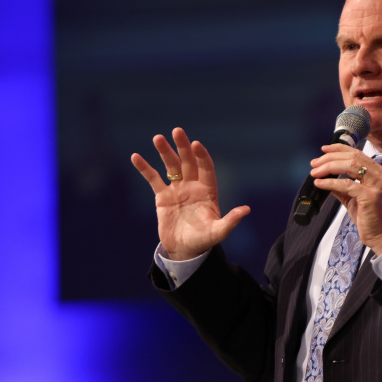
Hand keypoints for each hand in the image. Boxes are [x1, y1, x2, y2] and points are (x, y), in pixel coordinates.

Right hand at [130, 127, 248, 260]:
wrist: (184, 250)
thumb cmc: (203, 241)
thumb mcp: (218, 232)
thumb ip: (231, 221)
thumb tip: (246, 209)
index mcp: (208, 191)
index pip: (206, 168)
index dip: (201, 156)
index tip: (195, 144)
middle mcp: (193, 186)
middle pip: (188, 162)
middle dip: (183, 147)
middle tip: (177, 131)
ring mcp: (177, 189)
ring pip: (171, 166)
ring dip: (165, 152)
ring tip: (158, 138)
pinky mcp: (162, 196)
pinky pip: (153, 178)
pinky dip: (145, 168)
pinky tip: (135, 157)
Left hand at [310, 144, 381, 253]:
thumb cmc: (372, 218)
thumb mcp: (354, 198)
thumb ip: (343, 187)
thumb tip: (326, 178)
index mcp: (380, 173)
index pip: (358, 154)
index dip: (339, 149)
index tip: (324, 150)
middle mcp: (381, 175)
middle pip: (353, 157)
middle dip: (330, 158)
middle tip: (315, 163)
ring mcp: (377, 185)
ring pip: (350, 166)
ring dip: (329, 167)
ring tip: (315, 172)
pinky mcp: (370, 196)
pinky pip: (346, 184)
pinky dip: (330, 182)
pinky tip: (320, 184)